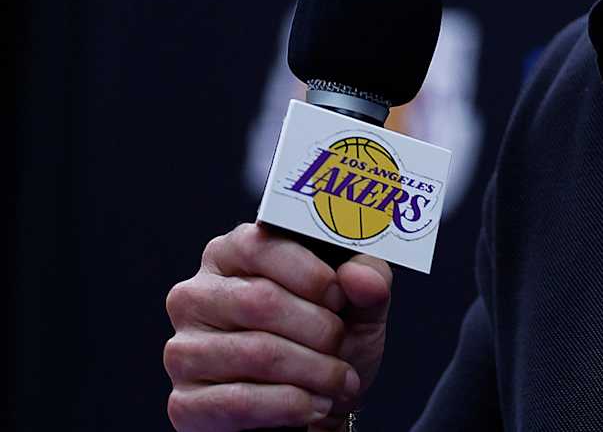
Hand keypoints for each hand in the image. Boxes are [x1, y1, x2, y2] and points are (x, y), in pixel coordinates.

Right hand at [164, 222, 392, 429]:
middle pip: (260, 301)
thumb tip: (360, 276)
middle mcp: (196, 296)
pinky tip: (315, 405)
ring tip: (339, 381)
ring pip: (255, 352)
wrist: (317, 407)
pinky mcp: (184, 403)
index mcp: (232, 254)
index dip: (310, 272)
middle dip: (318, 328)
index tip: (340, 296)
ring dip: (313, 371)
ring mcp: (183, 350)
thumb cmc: (329, 340)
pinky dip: (290, 405)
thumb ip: (369, 277)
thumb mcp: (360, 301)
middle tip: (342, 345)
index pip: (261, 244)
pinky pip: (238, 402)